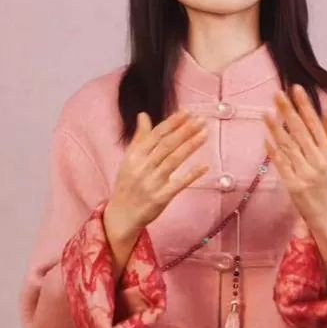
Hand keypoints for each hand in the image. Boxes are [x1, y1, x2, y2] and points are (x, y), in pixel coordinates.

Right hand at [105, 109, 208, 238]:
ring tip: (204, 134)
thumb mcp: (129, 159)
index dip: (172, 123)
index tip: (187, 112)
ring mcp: (152, 183)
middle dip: (185, 131)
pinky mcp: (161, 198)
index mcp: (134, 156)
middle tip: (201, 120)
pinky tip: (205, 166)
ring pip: (174, 160)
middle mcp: (143, 167)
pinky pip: (179, 184)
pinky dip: (192, 174)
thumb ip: (139, 137)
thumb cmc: (128, 184)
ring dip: (190, 146)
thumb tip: (143, 115)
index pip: (156, 135)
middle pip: (167, 145)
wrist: (122, 215)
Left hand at [262, 84, 326, 236]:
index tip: (296, 88)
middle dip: (288, 111)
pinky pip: (282, 165)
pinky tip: (266, 139)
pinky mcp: (294, 185)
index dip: (305, 105)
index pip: (315, 123)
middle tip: (277, 94)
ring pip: (289, 146)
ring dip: (276, 128)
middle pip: (300, 131)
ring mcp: (306, 173)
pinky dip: (274, 152)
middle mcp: (319, 160)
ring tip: (266, 113)